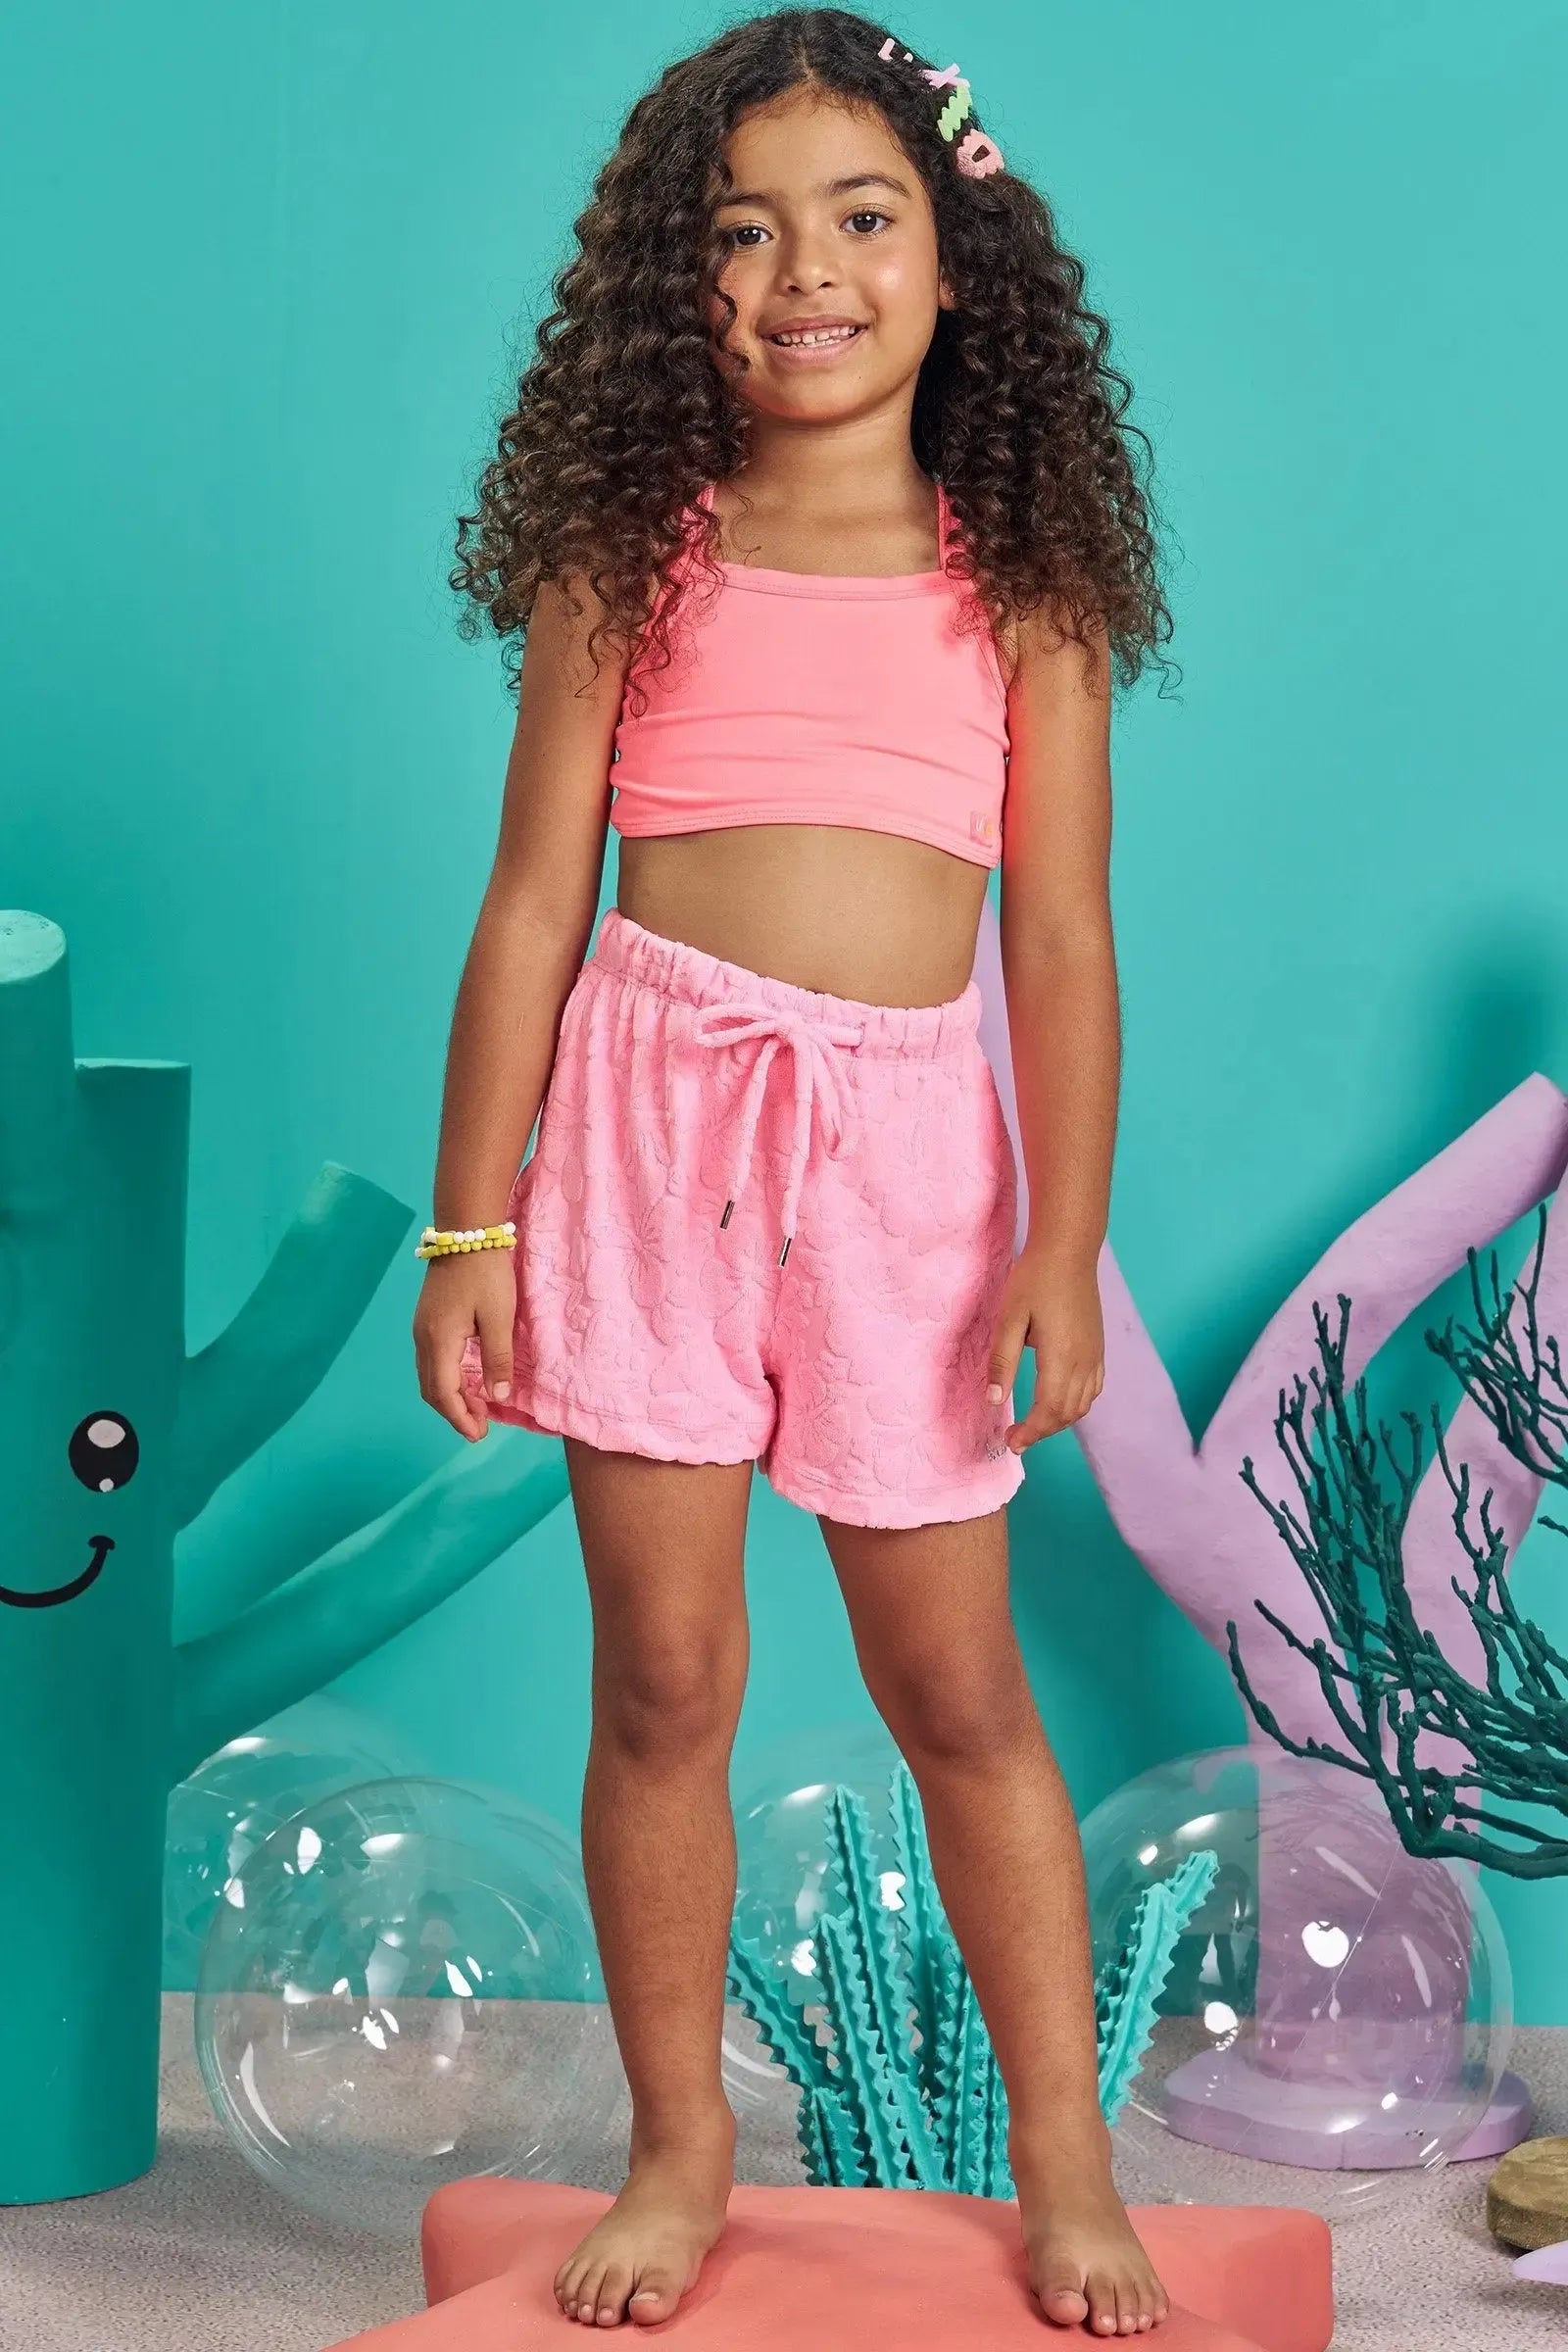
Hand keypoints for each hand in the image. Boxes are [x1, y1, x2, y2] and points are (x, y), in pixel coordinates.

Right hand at [412, 1248, 518, 1441]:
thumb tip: (497, 1396)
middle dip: (455, 1412)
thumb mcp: (499, 1317)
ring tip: (479, 1407)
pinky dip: (449, 1379)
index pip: (443, 1393)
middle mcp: (423, 1339)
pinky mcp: (428, 1320)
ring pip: (430, 1376)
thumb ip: (497, 1359)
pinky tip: (469, 1379)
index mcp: (439, 1341)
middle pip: (432, 1389)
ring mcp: (422, 1329)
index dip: (461, 1417)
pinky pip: (433, 1361)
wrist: (466, 1230)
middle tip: (482, 1426)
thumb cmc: (486, 1273)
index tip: (480, 1435)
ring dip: (452, 1396)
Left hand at [986, 1243, 1104, 1449]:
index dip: (1031, 1433)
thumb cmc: (1035, 1280)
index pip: (1049, 1411)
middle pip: (1067, 1414)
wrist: (1069, 1251)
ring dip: (1058, 1421)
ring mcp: (1096, 1355)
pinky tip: (1058, 1402)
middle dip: (1042, 1432)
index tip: (1010, 1442)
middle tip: (1016, 1437)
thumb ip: (1003, 1362)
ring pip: (1083, 1405)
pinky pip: (1093, 1389)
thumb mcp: (1009, 1318)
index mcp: (1061, 1357)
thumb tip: (994, 1402)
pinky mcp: (1099, 1347)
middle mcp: (1084, 1362)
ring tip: (1033, 1424)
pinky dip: (1076, 1405)